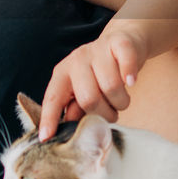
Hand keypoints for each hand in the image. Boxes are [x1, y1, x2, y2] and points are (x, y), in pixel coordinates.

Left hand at [38, 26, 146, 140]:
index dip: (49, 118)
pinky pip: (126, 63)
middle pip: (89, 98)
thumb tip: (70, 124)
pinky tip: (132, 82)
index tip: (45, 137)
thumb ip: (76, 107)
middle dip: (103, 114)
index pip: (53, 98)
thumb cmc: (101, 73)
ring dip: (121, 102)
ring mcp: (97, 50)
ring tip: (120, 99)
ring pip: (111, 87)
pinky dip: (130, 76)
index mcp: (63, 73)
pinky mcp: (119, 43)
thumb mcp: (84, 89)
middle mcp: (77, 60)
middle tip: (110, 113)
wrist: (124, 41)